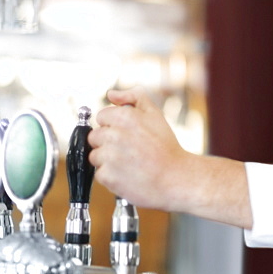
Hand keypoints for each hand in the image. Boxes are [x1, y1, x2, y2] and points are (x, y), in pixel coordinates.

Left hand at [88, 86, 252, 227]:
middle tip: (128, 152)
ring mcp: (109, 156)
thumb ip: (133, 97)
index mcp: (123, 117)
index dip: (113, 127)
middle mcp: (113, 135)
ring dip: (107, 161)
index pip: (101, 117)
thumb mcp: (155, 114)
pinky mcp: (107, 176)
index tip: (126, 136)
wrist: (177, 179)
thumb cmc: (167, 149)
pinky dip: (111, 177)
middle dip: (107, 144)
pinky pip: (100, 174)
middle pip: (95, 137)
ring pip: (95, 156)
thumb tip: (111, 94)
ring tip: (129, 164)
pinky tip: (127, 175)